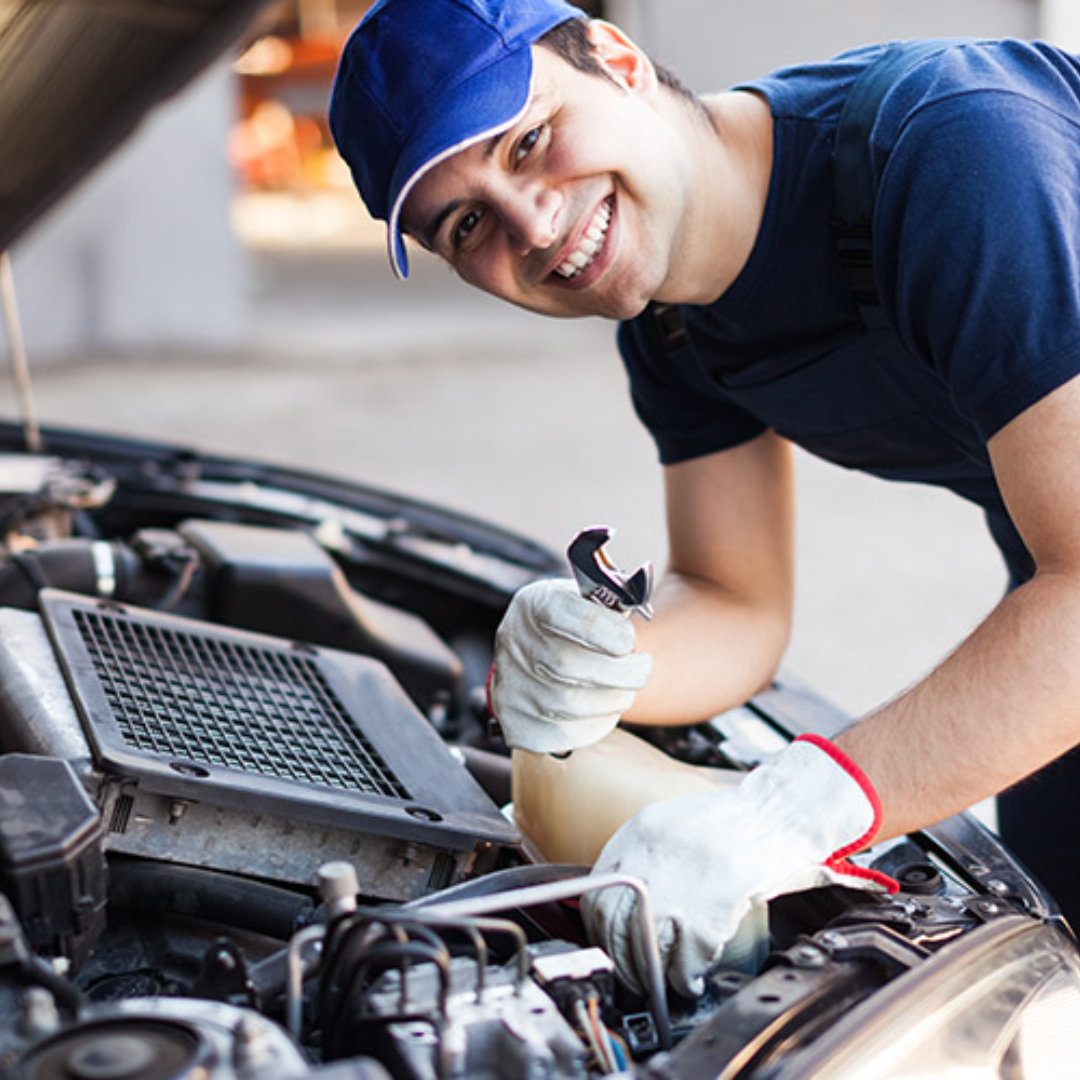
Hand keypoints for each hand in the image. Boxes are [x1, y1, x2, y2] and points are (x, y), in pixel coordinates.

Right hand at [488, 578, 652, 752]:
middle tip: (642, 668)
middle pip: (567, 665)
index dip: (606, 629)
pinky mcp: (516, 721)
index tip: (628, 640)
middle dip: (620, 673)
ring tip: (624, 689)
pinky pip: (565, 734)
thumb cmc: (574, 624)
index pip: (563, 614)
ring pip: (570, 706)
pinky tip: (600, 708)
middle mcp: (515, 642)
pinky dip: (594, 724)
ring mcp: (511, 684)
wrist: (534, 654)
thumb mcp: (586, 599)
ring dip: (612, 700)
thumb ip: (610, 601)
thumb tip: (637, 601)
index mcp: (534, 604)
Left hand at [581, 735, 897, 996]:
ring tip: (663, 980)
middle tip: (633, 971)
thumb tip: (631, 893)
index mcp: (639, 833)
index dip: (601, 925)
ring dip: (651, 974)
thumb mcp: (675, 821)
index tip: (610, 939)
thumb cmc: (735, 818)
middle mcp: (649, 860)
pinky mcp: (706, 913)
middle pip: (613, 925)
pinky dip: (686, 977)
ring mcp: (676, 888)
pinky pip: (684, 961)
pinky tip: (693, 977)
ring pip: (644, 947)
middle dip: (621, 957)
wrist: (778, 812)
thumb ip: (647, 851)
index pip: (598, 890)